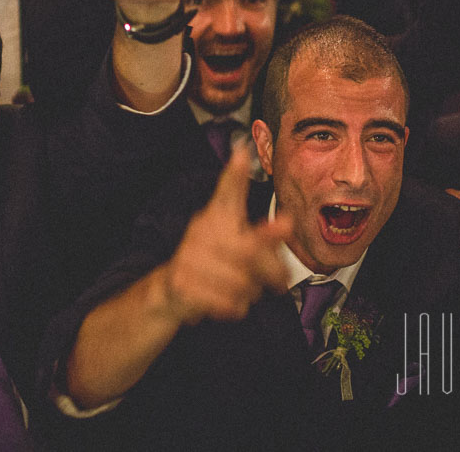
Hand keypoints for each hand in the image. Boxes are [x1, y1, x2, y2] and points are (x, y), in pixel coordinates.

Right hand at [160, 144, 292, 324]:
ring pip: (242, 281)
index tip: (242, 152)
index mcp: (218, 216)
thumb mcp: (238, 242)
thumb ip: (267, 238)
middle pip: (249, 248)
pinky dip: (235, 307)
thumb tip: (287, 224)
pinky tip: (229, 303)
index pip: (228, 192)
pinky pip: (226, 300)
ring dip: (250, 292)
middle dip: (271, 269)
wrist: (173, 290)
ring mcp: (189, 255)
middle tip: (282, 281)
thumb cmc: (214, 262)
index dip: (235, 174)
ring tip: (244, 291)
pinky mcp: (182, 281)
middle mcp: (202, 230)